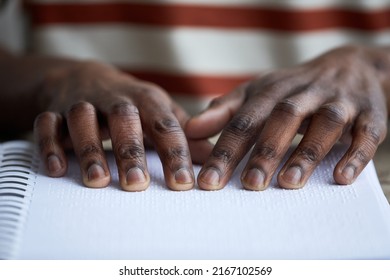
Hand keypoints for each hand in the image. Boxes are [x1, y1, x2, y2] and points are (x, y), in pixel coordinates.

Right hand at [33, 60, 211, 190]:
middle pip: (123, 119)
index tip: (183, 184)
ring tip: (98, 181)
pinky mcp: (53, 111)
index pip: (164, 124)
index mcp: (145, 98)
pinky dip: (50, 145)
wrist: (83, 76)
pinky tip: (58, 170)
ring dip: (89, 149)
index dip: (175, 153)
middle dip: (130, 151)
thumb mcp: (158, 109)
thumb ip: (181, 132)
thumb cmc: (129, 101)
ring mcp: (81, 102)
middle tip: (137, 184)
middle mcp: (114, 98)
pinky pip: (47, 125)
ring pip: (82, 120)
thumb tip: (211, 155)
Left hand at [186, 45, 388, 189]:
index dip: (225, 150)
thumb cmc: (291, 89)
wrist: (347, 66)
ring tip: (289, 182)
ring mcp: (338, 102)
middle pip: (283, 119)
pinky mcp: (369, 114)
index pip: (244, 121)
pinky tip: (342, 178)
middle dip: (265, 152)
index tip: (209, 182)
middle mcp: (304, 93)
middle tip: (249, 185)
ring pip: (324, 124)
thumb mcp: (256, 92)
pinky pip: (365, 133)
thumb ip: (225, 111)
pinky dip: (356, 154)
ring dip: (307, 152)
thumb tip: (191, 130)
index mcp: (271, 91)